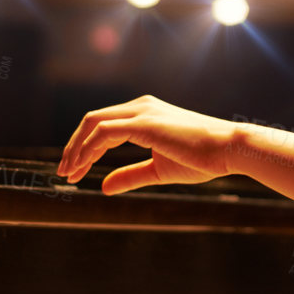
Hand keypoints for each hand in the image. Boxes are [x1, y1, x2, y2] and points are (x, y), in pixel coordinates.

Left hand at [57, 95, 237, 192]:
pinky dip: (88, 149)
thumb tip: (103, 186)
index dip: (84, 148)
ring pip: (93, 123)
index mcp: (145, 113)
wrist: (229, 150)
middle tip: (64, 173)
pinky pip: (104, 132)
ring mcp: (142, 112)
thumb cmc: (203, 159)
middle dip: (73, 146)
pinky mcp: (144, 123)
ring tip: (68, 174)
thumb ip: (130, 175)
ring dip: (76, 149)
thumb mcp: (158, 170)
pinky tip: (82, 167)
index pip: (103, 125)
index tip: (74, 172)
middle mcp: (141, 106)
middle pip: (92, 120)